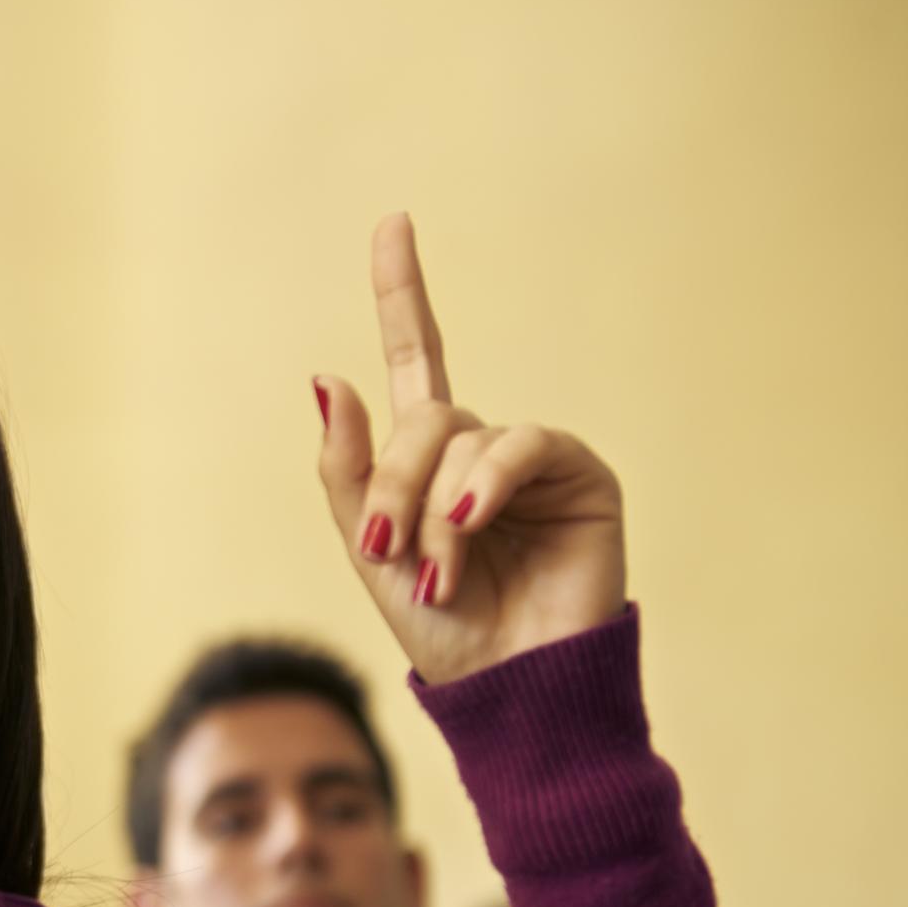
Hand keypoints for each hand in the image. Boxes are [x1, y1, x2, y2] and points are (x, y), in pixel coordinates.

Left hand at [314, 214, 626, 685]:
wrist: (506, 684)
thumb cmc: (441, 630)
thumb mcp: (371, 549)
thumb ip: (347, 468)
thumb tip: (326, 376)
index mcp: (429, 459)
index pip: (414, 359)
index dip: (403, 292)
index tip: (394, 222)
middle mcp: (481, 448)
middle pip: (422, 420)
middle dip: (394, 484)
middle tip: (392, 552)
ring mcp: (532, 459)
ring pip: (463, 439)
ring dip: (436, 510)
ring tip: (440, 572)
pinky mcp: (580, 474)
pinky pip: (520, 445)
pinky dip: (484, 485)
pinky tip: (470, 526)